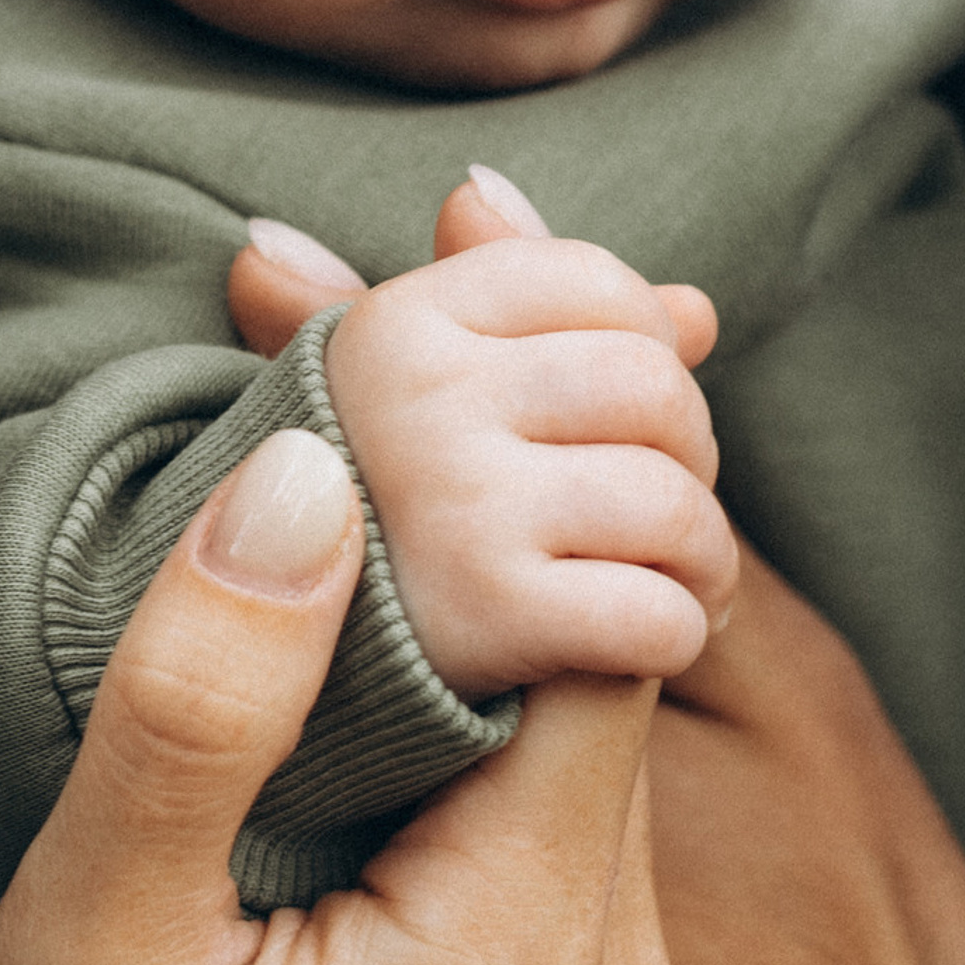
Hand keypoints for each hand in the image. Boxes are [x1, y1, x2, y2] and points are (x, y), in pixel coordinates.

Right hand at [226, 225, 964, 964]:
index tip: (434, 256)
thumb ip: (200, 695)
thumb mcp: (81, 930)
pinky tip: (356, 513)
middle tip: (436, 236)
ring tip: (374, 327)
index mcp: (526, 954)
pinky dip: (451, 619)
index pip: (600, 610)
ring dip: (478, 513)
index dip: (529, 422)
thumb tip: (304, 457)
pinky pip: (515, 757)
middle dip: (520, 430)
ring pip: (561, 679)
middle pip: (608, 625)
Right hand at [326, 184, 733, 698]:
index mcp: (396, 324)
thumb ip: (549, 336)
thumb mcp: (417, 399)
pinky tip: (648, 640)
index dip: (640, 346)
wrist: (263, 682)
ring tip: (671, 579)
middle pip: (650, 384)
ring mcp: (451, 499)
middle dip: (684, 455)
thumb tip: (697, 308)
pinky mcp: (485, 612)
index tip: (614, 420)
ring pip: (670, 501)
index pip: (590, 282)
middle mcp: (417, 396)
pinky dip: (677, 633)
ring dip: (700, 558)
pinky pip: (653, 611)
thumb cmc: (376, 523)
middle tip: (647, 514)